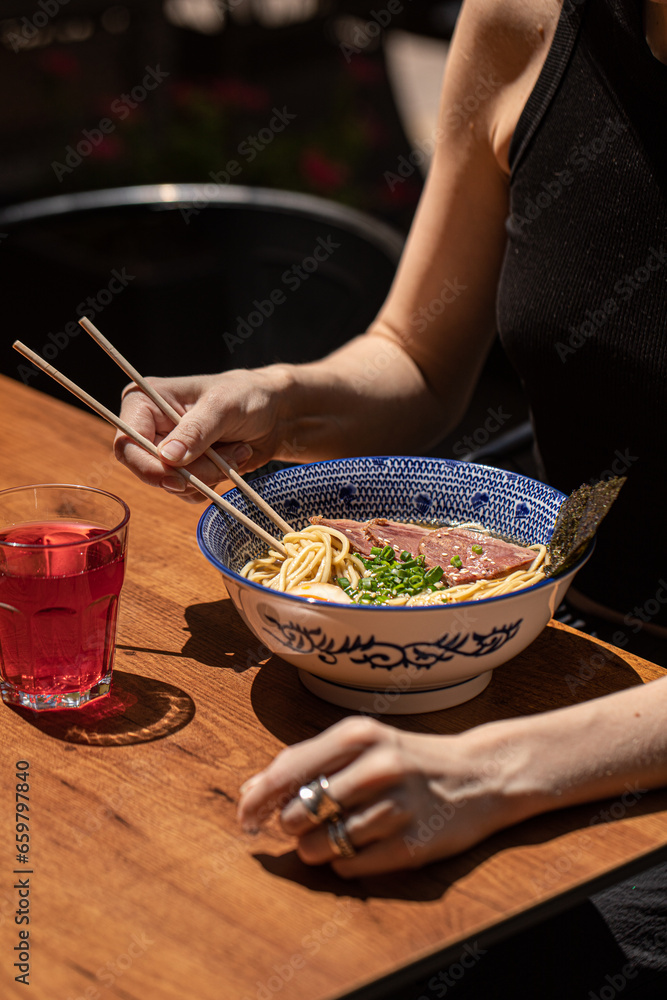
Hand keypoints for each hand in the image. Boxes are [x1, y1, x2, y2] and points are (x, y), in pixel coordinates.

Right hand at [114, 367, 292, 501]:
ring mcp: (166, 451)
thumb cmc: (247, 395)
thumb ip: (195, 431)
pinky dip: (213, 483)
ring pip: (172, 485)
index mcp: (144, 401)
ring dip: (208, 476)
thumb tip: (167, 457)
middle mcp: (148, 428)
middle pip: (149, 469)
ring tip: (235, 451)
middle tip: (226, 460)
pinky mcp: (183, 469)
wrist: (274, 413)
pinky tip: (232, 459)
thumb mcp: (222, 407)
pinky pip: (188, 493)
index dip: (148, 466)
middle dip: (191, 473)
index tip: (178, 478)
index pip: (127, 443)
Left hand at [237, 717, 520, 877]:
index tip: (245, 818)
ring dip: (316, 849)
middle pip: (297, 814)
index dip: (257, 800)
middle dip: (292, 825)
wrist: (479, 775)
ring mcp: (397, 806)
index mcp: (357, 734)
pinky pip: (351, 867)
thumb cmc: (408, 759)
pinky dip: (346, 863)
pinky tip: (362, 845)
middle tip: (306, 822)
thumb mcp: (361, 744)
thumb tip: (249, 791)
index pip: (287, 772)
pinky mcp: (412, 844)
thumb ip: (307, 762)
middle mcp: (376, 766)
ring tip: (334, 836)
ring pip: (320, 846)